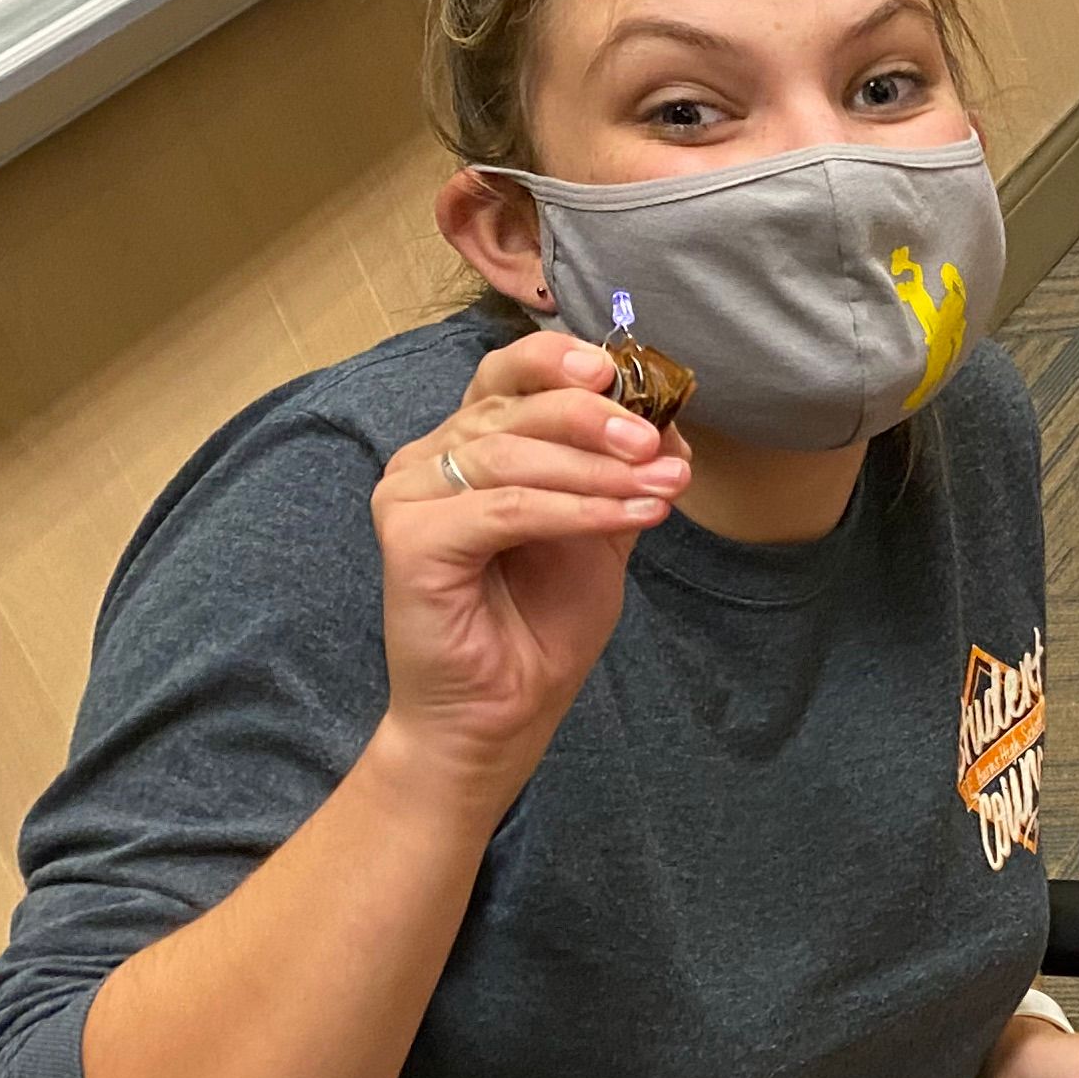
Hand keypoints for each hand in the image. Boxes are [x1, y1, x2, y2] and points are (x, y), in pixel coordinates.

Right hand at [370, 329, 691, 806]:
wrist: (501, 715)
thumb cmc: (540, 626)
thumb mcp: (601, 533)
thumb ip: (623, 474)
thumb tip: (668, 419)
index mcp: (471, 444)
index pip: (507, 375)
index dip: (559, 362)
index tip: (619, 371)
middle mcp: (431, 458)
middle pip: (513, 408)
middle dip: (594, 420)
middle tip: (653, 446)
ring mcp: (411, 495)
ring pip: (512, 455)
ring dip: (596, 471)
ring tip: (657, 490)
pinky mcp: (410, 539)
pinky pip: (504, 508)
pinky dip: (573, 509)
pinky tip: (626, 517)